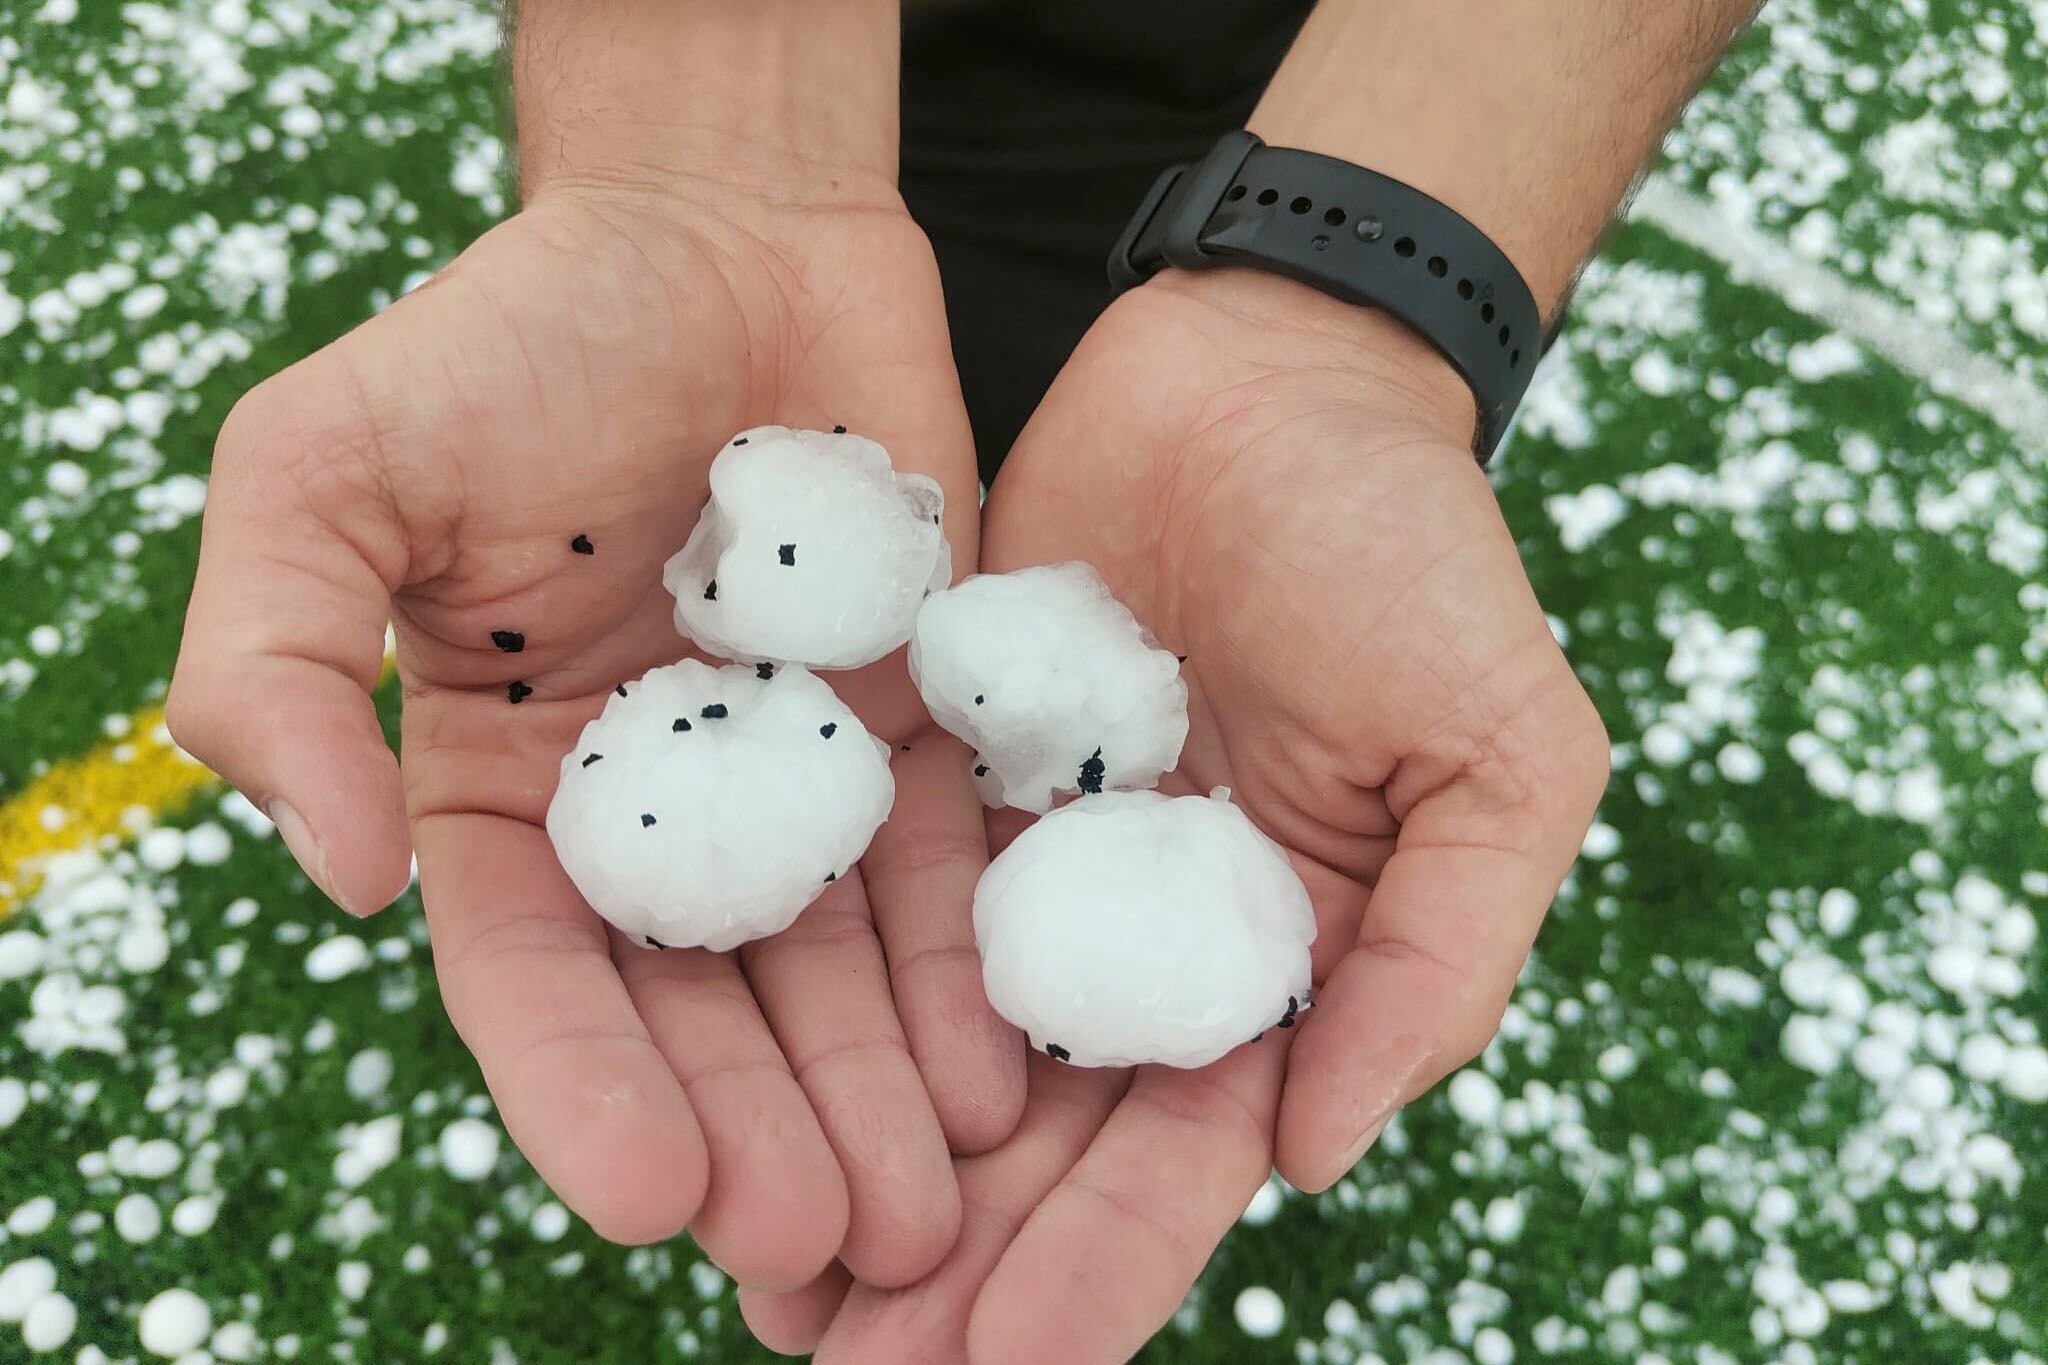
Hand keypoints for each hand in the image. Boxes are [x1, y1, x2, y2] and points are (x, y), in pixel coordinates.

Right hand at [166, 165, 1023, 1287]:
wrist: (723, 230)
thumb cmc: (517, 332)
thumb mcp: (326, 466)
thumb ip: (271, 659)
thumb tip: (337, 877)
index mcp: (503, 788)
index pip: (535, 977)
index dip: (585, 1091)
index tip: (654, 1195)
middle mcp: (655, 812)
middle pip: (703, 1007)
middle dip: (759, 1130)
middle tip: (824, 1245)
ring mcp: (798, 778)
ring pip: (835, 971)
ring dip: (875, 1098)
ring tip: (931, 1216)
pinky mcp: (920, 731)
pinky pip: (949, 873)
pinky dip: (971, 978)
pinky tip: (1007, 1083)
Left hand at [743, 269, 1608, 1359]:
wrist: (1263, 367)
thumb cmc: (1409, 549)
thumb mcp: (1498, 747)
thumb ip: (1441, 955)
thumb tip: (1315, 1153)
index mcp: (1276, 964)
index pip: (1182, 1154)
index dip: (1104, 1264)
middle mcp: (1139, 939)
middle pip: (1039, 1140)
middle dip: (957, 1265)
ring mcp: (1031, 862)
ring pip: (934, 1053)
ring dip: (863, 1170)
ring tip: (770, 1291)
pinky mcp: (937, 773)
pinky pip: (864, 905)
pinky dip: (811, 1008)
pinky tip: (734, 1090)